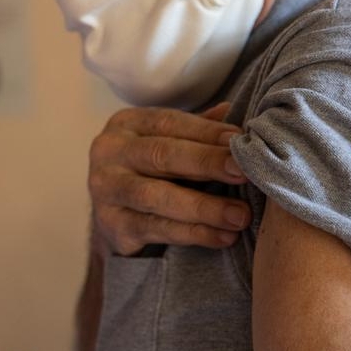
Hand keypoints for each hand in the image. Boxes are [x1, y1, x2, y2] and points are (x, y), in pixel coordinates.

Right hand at [88, 103, 251, 255]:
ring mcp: (106, 190)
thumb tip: (231, 112)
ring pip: (155, 196)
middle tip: (244, 172)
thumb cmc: (147, 169)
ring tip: (239, 215)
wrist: (109, 212)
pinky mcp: (112, 225)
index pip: (168, 122)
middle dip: (206, 163)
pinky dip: (192, 234)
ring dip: (203, 207)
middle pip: (160, 155)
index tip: (241, 141)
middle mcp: (109, 153)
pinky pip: (155, 229)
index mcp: (125, 124)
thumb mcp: (164, 141)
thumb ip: (195, 130)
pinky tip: (222, 237)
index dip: (206, 132)